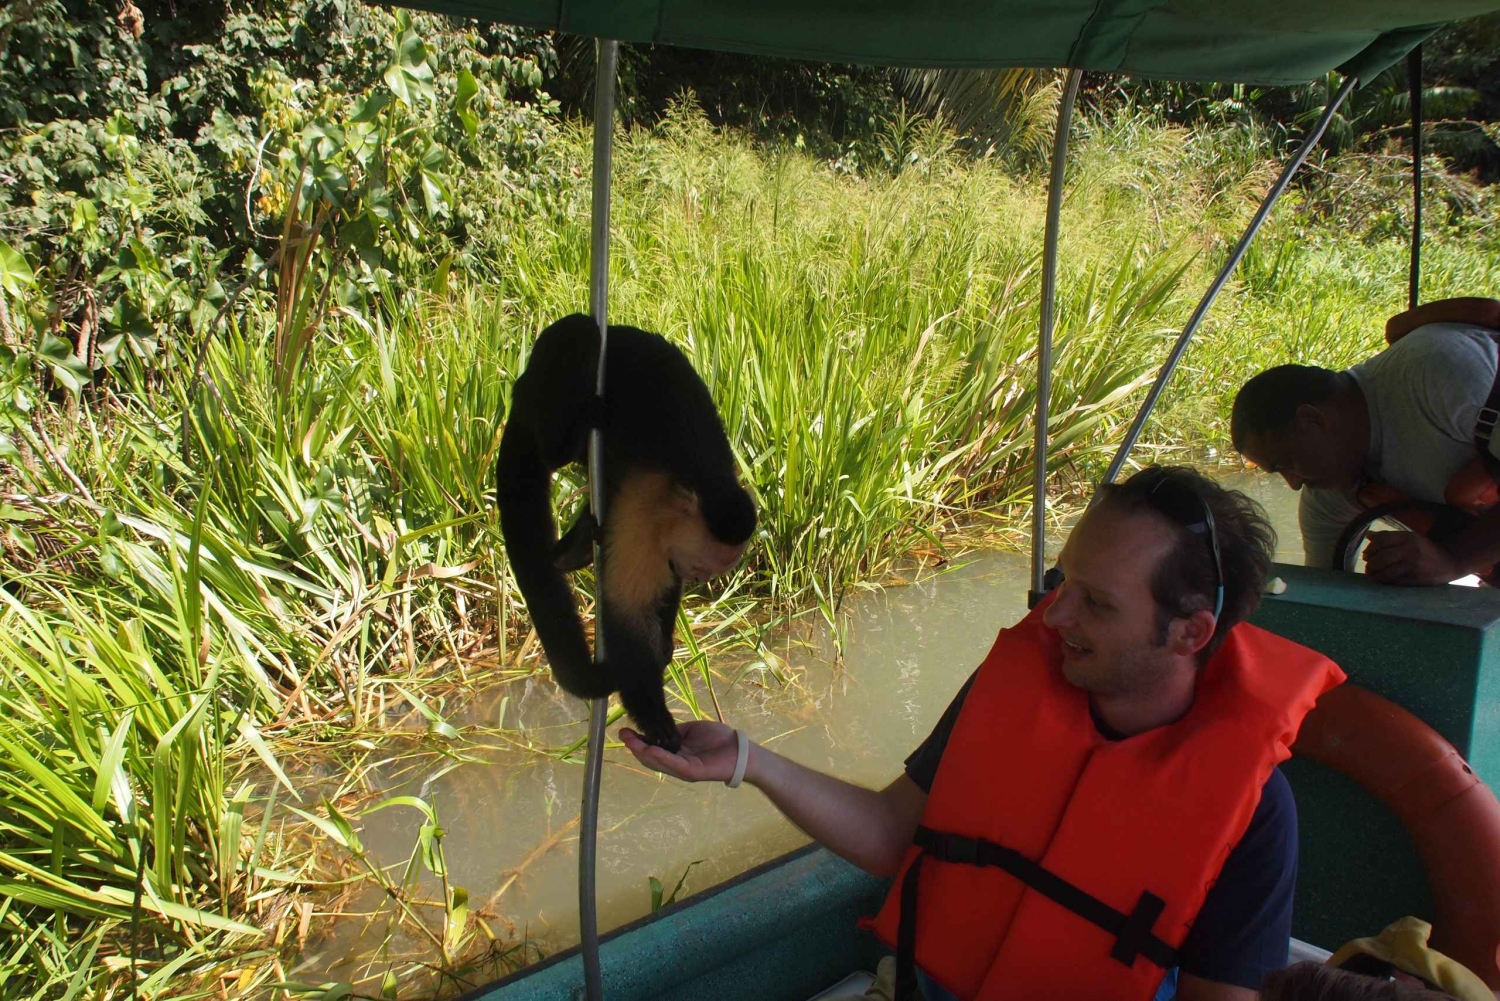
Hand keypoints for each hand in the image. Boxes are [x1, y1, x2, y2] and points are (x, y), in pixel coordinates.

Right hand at [620, 720, 744, 782]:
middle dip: (635, 746)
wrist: (739, 749)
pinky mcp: (692, 772)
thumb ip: (674, 731)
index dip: (638, 741)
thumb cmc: (718, 739)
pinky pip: (673, 764)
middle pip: (650, 758)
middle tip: (623, 734)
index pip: (652, 749)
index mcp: (675, 754)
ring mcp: (683, 770)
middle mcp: (676, 764)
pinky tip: (649, 749)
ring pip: (658, 762)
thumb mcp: (691, 731)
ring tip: (630, 741)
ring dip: (642, 751)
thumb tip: (657, 727)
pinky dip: (660, 757)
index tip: (625, 730)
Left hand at [1362, 531, 1465, 584]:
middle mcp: (1409, 550)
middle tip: (1368, 565)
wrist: (1449, 562)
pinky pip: (1392, 580)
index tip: (1366, 553)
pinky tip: (1380, 578)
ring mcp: (1412, 565)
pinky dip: (1383, 579)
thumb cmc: (1424, 549)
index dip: (1370, 548)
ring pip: (1385, 571)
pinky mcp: (1414, 578)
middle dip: (1370, 562)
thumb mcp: (1409, 538)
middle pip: (1381, 557)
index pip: (1381, 540)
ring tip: (1371, 572)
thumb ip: (1389, 537)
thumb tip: (1368, 536)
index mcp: (1407, 538)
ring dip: (1373, 573)